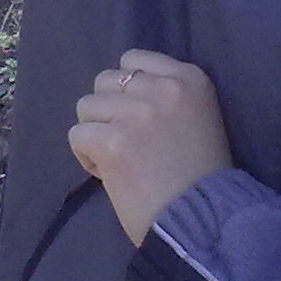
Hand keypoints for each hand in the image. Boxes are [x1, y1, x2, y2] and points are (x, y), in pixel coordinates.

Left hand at [69, 51, 233, 246]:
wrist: (203, 220)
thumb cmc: (201, 178)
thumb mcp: (199, 119)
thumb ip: (165, 98)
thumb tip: (117, 93)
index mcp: (190, 78)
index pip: (133, 60)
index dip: (125, 90)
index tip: (137, 119)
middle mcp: (163, 88)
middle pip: (104, 81)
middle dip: (108, 110)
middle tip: (126, 143)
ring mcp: (136, 113)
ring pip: (86, 106)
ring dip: (95, 133)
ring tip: (118, 159)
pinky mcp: (113, 142)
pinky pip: (77, 136)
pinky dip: (86, 157)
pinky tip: (110, 175)